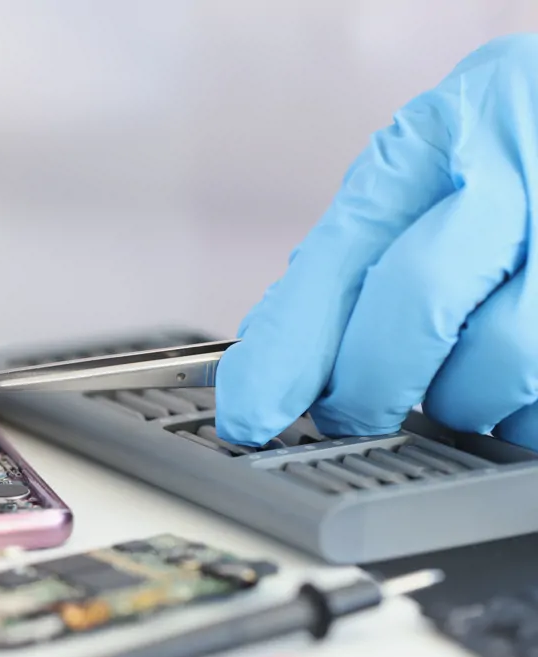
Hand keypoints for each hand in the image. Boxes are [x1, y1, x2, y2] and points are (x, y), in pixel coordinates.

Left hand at [216, 35, 537, 449]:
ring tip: (458, 379)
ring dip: (462, 398)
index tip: (248, 412)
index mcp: (435, 137)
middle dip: (368, 384)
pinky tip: (511, 380)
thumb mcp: (416, 171)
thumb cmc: (496, 151)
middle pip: (420, 302)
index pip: (343, 257)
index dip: (288, 350)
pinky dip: (519, 411)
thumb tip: (271, 365)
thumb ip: (348, 257)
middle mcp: (518, 168)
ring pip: (503, 361)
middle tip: (349, 415)